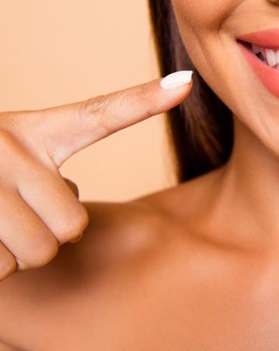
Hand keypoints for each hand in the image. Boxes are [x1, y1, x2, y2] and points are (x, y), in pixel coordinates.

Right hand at [0, 70, 192, 279]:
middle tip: (12, 216)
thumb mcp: (10, 158)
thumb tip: (74, 203)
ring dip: (13, 253)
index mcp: (33, 130)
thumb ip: (45, 174)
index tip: (187, 82)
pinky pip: (1, 268)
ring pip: (38, 253)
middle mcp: (11, 145)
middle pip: (73, 226)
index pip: (100, 115)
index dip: (144, 100)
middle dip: (47, 234)